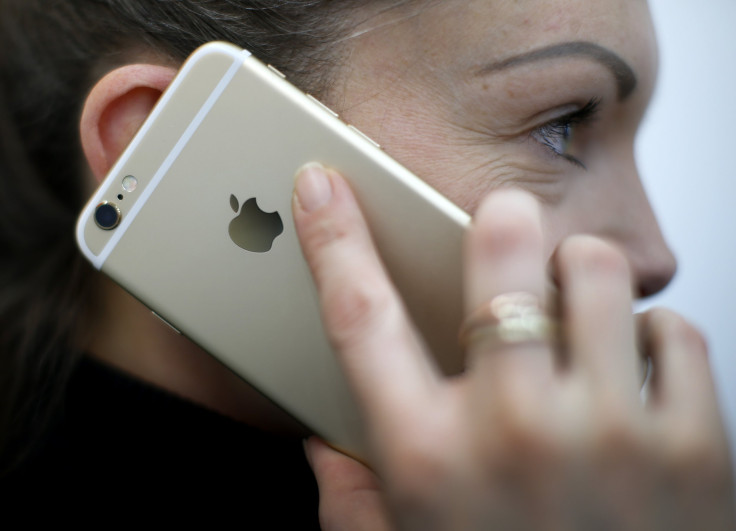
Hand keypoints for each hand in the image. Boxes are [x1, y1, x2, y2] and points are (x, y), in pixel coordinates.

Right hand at [293, 164, 735, 529]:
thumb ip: (351, 498)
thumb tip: (324, 440)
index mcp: (427, 459)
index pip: (358, 317)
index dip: (332, 238)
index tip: (321, 184)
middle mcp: (513, 433)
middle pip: (498, 265)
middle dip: (499, 223)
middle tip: (503, 221)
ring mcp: (609, 435)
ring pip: (596, 277)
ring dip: (581, 275)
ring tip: (575, 313)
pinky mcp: (693, 447)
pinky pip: (675, 331)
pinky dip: (653, 336)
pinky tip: (633, 375)